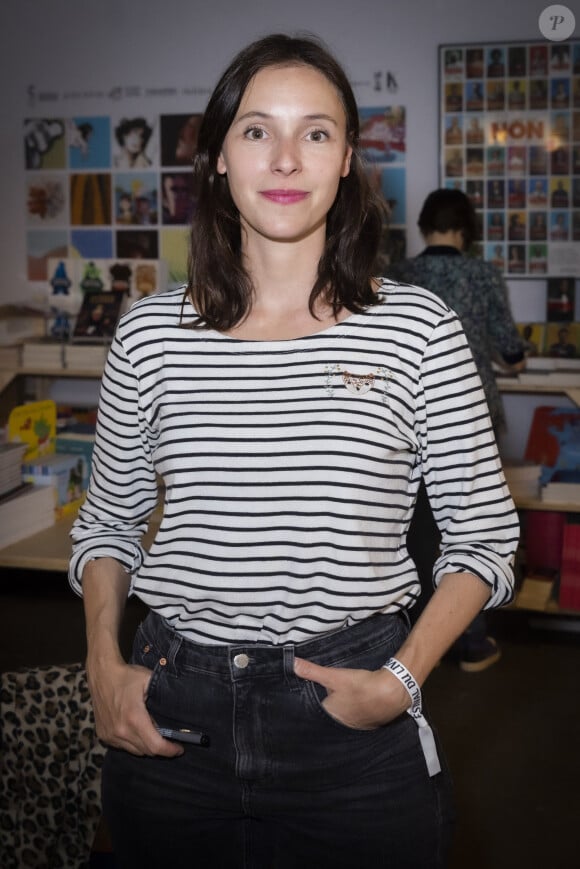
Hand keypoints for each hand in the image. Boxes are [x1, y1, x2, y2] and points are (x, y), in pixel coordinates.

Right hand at [86, 658, 182, 757]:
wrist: (102, 674)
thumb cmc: (127, 676)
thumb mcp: (150, 680)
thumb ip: (163, 695)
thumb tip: (178, 709)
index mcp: (134, 718)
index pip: (155, 746)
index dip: (170, 750)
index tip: (179, 748)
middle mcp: (121, 731)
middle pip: (146, 751)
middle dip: (161, 748)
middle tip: (170, 741)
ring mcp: (110, 735)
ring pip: (135, 751)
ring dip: (146, 746)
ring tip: (154, 734)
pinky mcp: (104, 735)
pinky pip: (123, 746)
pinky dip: (133, 743)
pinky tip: (138, 730)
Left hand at [293, 657, 409, 729]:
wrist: (391, 693)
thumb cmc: (361, 686)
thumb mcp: (334, 676)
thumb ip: (312, 671)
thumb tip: (292, 663)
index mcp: (330, 714)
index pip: (316, 711)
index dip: (313, 703)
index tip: (309, 699)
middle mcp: (342, 724)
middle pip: (330, 714)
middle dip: (328, 705)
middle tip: (328, 695)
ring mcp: (357, 725)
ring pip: (345, 716)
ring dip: (344, 709)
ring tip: (343, 698)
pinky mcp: (370, 723)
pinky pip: (358, 718)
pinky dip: (357, 711)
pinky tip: (358, 702)